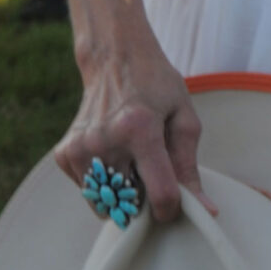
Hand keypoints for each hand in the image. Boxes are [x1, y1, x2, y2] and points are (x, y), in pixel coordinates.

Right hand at [55, 25, 210, 224]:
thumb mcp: (183, 118)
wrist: (114, 59)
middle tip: (150, 174)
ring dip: (122, 195)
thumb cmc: (156, 86)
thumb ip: (190, 167)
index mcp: (140, 130)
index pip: (159, 195)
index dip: (171, 209)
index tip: (173, 205)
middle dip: (144, 202)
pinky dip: (104, 184)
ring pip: (106, 205)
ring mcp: (80, 149)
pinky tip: (112, 155)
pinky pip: (90, 192)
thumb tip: (205, 210)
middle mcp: (105, 141)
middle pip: (130, 206)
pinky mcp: (65, 154)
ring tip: (131, 162)